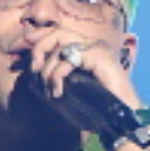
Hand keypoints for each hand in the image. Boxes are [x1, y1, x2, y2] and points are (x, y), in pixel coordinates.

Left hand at [26, 28, 140, 108]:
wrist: (121, 118)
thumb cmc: (99, 109)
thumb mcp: (71, 92)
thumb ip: (56, 80)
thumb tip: (34, 76)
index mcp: (87, 50)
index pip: (60, 33)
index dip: (41, 36)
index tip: (28, 45)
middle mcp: (93, 45)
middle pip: (58, 32)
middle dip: (40, 47)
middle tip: (34, 69)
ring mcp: (97, 48)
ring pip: (61, 41)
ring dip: (48, 65)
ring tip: (48, 86)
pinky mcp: (99, 55)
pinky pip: (69, 57)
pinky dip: (58, 74)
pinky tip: (58, 91)